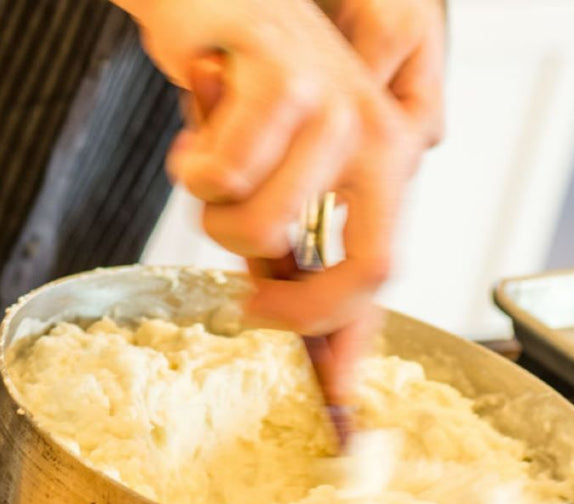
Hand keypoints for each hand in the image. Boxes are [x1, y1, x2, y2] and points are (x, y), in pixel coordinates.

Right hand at [115, 0, 441, 400]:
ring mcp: (334, 101)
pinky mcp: (279, 71)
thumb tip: (313, 355)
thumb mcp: (280, 183)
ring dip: (214, 212)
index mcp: (383, 163)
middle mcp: (375, 133)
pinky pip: (219, 172)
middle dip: (283, 300)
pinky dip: (190, 163)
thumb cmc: (245, 94)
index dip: (354, 342)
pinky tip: (200, 122)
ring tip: (214, 162)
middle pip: (353, 270)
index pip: (381, 271)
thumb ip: (295, 260)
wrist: (212, 2)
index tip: (332, 394)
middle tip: (247, 275)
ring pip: (262, 226)